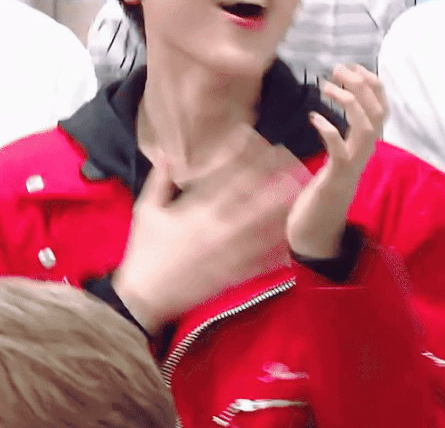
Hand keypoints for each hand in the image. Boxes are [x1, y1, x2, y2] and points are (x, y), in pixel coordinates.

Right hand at [113, 126, 303, 332]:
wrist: (146, 297)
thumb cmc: (144, 251)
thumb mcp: (146, 211)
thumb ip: (160, 181)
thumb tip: (169, 153)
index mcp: (198, 213)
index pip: (229, 183)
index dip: (250, 164)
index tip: (265, 148)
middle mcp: (219, 231)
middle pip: (255, 205)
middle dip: (276, 186)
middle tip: (296, 170)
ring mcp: (229, 255)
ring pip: (262, 232)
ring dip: (282, 215)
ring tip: (300, 200)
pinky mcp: (232, 276)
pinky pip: (259, 264)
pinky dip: (276, 254)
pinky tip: (291, 244)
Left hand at [286, 64, 386, 257]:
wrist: (315, 228)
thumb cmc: (320, 192)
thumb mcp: (332, 161)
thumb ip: (335, 141)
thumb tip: (323, 117)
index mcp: (362, 148)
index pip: (379, 109)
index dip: (371, 85)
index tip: (351, 67)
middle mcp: (363, 154)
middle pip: (378, 113)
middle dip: (362, 85)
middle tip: (338, 69)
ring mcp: (352, 166)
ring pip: (366, 127)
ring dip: (349, 102)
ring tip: (327, 86)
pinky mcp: (337, 177)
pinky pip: (340, 150)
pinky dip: (329, 130)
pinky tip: (314, 118)